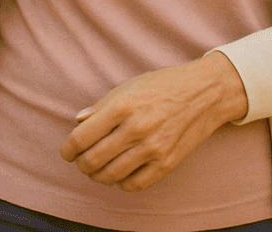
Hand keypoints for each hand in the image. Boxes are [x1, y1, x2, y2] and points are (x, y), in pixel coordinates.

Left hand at [60, 51, 249, 192]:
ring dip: (98, 176)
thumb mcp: (128, 87)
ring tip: (98, 169)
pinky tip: (120, 174)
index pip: (82, 138)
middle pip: (93, 160)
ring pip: (111, 176)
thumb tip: (78, 123)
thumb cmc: (163, 86)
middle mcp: (136, 129)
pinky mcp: (167, 163)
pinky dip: (122, 184)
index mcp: (122, 106)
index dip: (68, 149)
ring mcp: (153, 148)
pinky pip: (135, 184)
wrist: (204, 93)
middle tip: (81, 161)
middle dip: (82, 164)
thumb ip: (101, 106)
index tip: (67, 152)